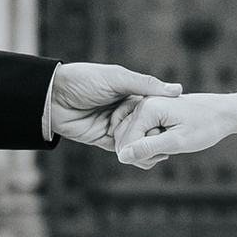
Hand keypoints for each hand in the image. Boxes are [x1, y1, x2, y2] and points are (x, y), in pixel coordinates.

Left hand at [46, 60, 179, 151]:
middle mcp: (124, 108)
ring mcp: (114, 125)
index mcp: (129, 91)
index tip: (183, 122)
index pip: (154, 105)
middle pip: (147, 124)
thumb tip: (177, 89)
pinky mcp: (103, 139)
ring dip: (147, 145)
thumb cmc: (84, 80)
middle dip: (159, 133)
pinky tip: (147, 159)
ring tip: (165, 153)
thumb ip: (145, 84)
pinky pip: (121, 149)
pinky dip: (132, 154)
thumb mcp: (117, 78)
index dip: (167, 114)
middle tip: (177, 141)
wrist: (53, 97)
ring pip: (136, 138)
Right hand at [118, 90, 236, 168]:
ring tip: (167, 149)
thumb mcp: (177, 142)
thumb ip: (148, 148)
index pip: (125, 142)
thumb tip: (122, 157)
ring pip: (129, 137)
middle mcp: (142, 104)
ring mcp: (146, 107)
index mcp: (146, 109)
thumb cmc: (204, 127)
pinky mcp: (150, 112)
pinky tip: (164, 145)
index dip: (140, 156)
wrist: (222, 112)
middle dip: (140, 153)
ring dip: (144, 149)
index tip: (164, 155)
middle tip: (165, 154)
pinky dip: (148, 143)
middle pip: (123, 139)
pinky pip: (138, 132)